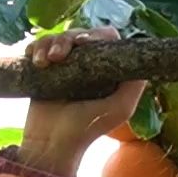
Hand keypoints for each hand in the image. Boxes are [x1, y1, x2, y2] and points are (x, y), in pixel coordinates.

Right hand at [18, 27, 148, 176]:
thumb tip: (144, 59)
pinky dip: (35, 47)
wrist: (51, 142)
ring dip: (48, 44)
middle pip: (79, 34)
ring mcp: (66, 65)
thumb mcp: (120, 109)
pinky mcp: (46, 69)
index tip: (82, 43)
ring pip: (58, 38)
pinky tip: (33, 58)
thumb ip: (135, 86)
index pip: (105, 38)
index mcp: (108, 68)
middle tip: (56, 57)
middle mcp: (88, 63)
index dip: (94, 34)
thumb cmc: (88, 128)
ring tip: (43, 62)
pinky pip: (40, 46)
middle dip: (66, 40)